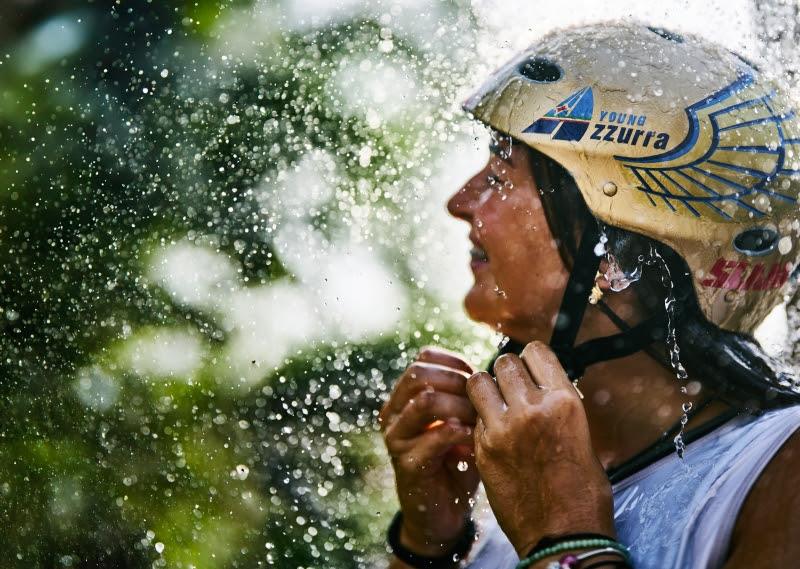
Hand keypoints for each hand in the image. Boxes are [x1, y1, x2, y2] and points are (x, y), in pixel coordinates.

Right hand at [380, 347, 479, 556]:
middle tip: (482, 401)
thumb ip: (467, 395)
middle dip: (457, 382)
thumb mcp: (462, 420)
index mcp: (405, 397)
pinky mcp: (407, 464)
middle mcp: (393, 413)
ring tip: (479, 421)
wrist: (443, 513)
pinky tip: (476, 443)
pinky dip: (461, 435)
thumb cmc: (459, 461)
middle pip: (418, 373)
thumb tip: (491, 370)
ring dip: (459, 407)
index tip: (479, 380)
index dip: (456, 363)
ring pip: (424, 400)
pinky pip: (434, 438)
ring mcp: (396, 439)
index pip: (424, 358)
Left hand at [466, 341, 614, 556]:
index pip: (535, 351)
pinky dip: (480, 419)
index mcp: (564, 402)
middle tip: (511, 389)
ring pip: (478, 381)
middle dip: (507, 372)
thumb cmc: (582, 491)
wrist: (563, 535)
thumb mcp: (582, 437)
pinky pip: (474, 416)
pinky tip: (492, 433)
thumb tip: (544, 386)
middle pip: (504, 362)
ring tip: (494, 403)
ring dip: (485, 388)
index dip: (530, 358)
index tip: (530, 369)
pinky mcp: (483, 448)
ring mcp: (503, 428)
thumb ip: (558, 406)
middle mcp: (533, 409)